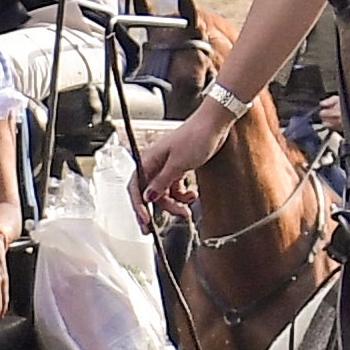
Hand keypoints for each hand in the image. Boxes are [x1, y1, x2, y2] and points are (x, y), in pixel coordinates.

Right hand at [132, 100, 225, 216]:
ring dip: (175, 203)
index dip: (138, 205)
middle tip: (161, 224)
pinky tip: (192, 196)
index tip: (145, 221)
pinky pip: (175, 187)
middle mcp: (155, 163)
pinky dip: (183, 195)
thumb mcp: (178, 164)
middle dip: (160, 208)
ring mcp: (167, 166)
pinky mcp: (179, 167)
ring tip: (187, 209)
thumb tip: (149, 197)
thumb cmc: (195, 136)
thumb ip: (162, 182)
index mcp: (149, 160)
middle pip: (150, 192)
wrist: (214, 125)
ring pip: (164, 192)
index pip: (136, 187)